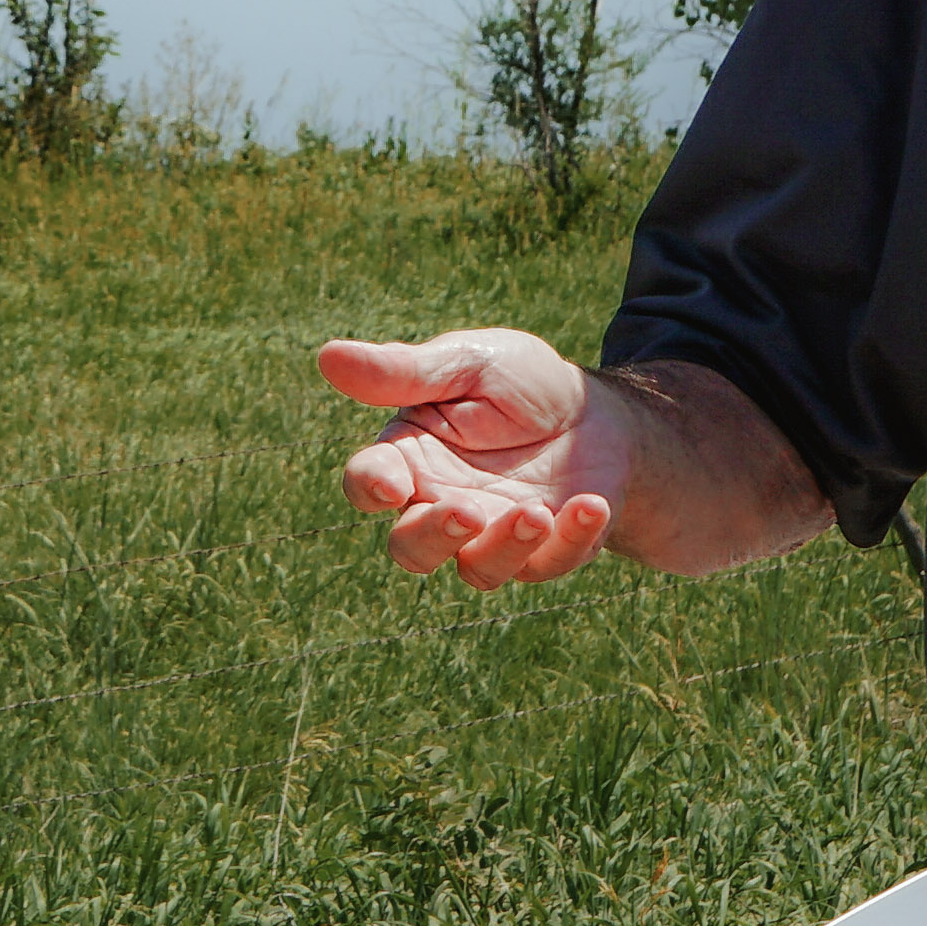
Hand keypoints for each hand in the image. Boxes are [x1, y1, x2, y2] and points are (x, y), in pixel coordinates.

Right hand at [322, 326, 630, 587]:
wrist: (600, 413)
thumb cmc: (521, 383)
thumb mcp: (468, 363)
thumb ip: (404, 371)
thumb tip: (327, 355)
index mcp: (411, 457)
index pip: (368, 483)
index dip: (371, 488)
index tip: (392, 482)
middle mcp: (441, 504)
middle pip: (410, 548)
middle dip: (433, 537)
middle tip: (468, 511)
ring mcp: (492, 535)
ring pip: (476, 570)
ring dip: (504, 547)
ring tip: (536, 511)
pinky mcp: (544, 552)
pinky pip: (547, 563)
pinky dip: (569, 539)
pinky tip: (590, 503)